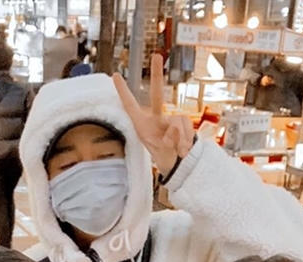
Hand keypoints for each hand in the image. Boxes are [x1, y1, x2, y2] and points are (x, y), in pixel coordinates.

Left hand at [113, 54, 195, 175]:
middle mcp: (155, 118)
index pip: (130, 106)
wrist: (178, 165)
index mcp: (142, 125)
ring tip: (177, 150)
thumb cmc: (164, 157)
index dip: (123, 91)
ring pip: (178, 121)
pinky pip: (187, 127)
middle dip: (157, 75)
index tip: (115, 75)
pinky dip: (186, 139)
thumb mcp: (160, 150)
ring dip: (179, 138)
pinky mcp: (183, 123)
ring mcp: (170, 119)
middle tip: (157, 55)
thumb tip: (175, 127)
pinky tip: (183, 149)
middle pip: (157, 94)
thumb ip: (167, 137)